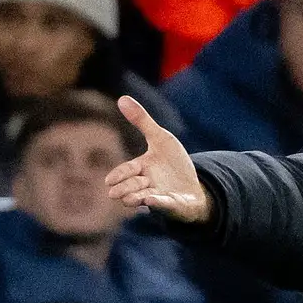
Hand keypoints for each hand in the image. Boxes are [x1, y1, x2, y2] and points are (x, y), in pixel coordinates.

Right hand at [105, 96, 207, 222]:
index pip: (128, 170)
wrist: (193, 185)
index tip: (108, 180)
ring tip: (128, 199)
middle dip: (124, 189)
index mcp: (143, 168)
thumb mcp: (160, 138)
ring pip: (144, 198)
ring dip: (136, 198)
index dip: (119, 175)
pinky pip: (165, 205)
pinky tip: (151, 200)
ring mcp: (160, 196)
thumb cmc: (173, 163)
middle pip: (132, 186)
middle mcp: (148, 184)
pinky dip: (158, 203)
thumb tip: (121, 98)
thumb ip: (142, 121)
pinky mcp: (174, 205)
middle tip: (113, 193)